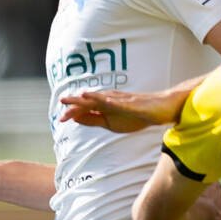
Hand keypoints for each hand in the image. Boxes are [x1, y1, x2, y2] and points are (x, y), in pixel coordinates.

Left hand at [58, 86, 187, 133]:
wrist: (160, 111)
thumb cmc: (136, 115)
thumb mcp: (111, 123)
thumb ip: (94, 119)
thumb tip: (76, 118)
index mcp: (104, 105)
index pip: (85, 109)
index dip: (73, 113)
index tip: (60, 119)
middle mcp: (110, 100)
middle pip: (90, 102)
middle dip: (76, 104)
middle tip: (61, 107)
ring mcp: (121, 100)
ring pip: (103, 99)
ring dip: (90, 98)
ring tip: (78, 97)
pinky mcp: (132, 103)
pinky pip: (120, 102)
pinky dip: (110, 101)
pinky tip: (104, 101)